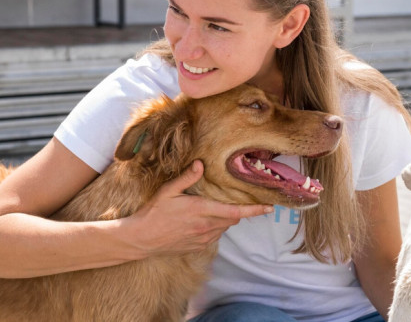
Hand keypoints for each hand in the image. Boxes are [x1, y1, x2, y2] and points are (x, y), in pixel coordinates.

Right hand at [126, 160, 272, 256]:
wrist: (141, 239)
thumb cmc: (153, 213)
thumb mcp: (167, 191)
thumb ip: (187, 177)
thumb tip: (201, 164)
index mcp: (201, 210)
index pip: (235, 211)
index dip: (255, 210)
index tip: (269, 207)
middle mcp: (206, 227)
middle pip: (233, 219)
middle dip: (238, 210)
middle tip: (236, 199)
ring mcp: (202, 239)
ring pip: (224, 228)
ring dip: (225, 218)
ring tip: (214, 208)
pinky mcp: (197, 247)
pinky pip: (214, 236)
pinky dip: (215, 227)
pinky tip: (202, 221)